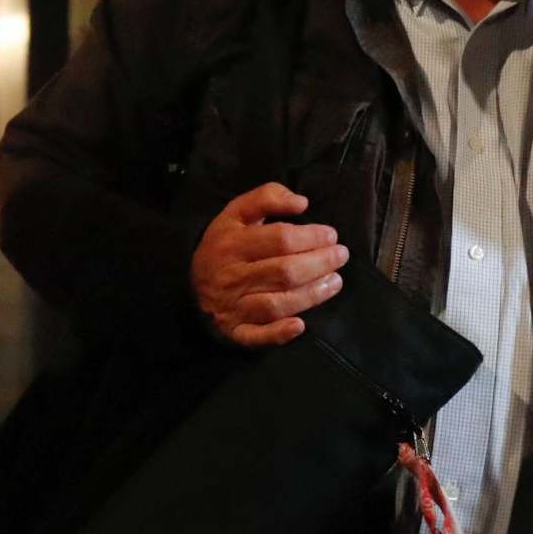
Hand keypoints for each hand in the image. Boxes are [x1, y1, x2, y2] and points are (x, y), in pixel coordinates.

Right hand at [189, 182, 348, 348]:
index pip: (279, 239)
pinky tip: (300, 326)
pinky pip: (257, 336)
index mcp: (232, 243)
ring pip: (277, 304)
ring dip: (312, 295)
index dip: (311, 237)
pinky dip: (279, 334)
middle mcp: (232, 275)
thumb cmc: (224, 245)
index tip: (331, 235)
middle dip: (320, 263)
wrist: (191, 285)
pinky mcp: (235, 331)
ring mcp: (233, 306)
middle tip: (341, 256)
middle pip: (284, 272)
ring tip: (335, 282)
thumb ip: (267, 197)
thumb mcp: (237, 213)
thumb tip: (300, 203)